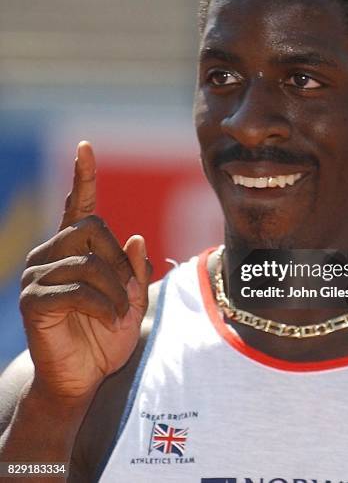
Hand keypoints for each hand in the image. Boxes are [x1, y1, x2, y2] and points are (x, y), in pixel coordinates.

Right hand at [19, 141, 151, 400]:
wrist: (82, 377)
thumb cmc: (106, 335)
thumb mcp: (132, 300)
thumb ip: (134, 270)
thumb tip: (136, 237)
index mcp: (74, 250)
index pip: (78, 205)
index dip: (84, 176)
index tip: (86, 147)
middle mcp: (50, 254)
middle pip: (93, 229)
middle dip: (119, 262)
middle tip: (126, 294)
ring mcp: (37, 275)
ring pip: (89, 261)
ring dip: (115, 290)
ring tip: (118, 312)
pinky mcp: (34, 300)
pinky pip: (78, 290)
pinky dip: (104, 306)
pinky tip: (109, 320)